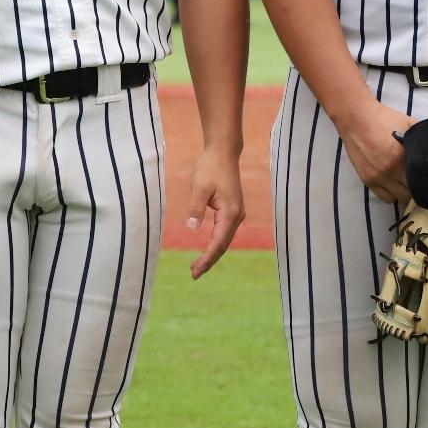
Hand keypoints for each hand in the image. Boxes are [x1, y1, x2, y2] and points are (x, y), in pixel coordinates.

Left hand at [184, 144, 245, 278]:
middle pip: (223, 245)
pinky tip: (206, 248)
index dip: (207, 258)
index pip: (217, 242)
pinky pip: (224, 232)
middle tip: (193, 274)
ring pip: (225, 240)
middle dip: (209, 260)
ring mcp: (236, 213)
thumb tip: (191, 228)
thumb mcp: (199, 187)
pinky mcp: (232, 210)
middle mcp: (236, 216)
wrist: (223, 152)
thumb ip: (195, 207)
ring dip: (212, 253)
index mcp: (230, 212)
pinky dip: (215, 243)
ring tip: (197, 266)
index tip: (195, 271)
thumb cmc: (211, 167)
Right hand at [339, 98, 414, 203]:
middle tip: (418, 179)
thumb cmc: (383, 119)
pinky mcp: (366, 180)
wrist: (356, 118)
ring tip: (404, 182)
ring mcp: (377, 177)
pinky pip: (384, 197)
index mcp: (401, 157)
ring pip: (398, 198)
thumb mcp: (408, 124)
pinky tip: (392, 183)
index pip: (420, 180)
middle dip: (416, 187)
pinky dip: (390, 193)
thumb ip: (421, 138)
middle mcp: (390, 171)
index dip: (426, 180)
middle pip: (410, 192)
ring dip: (403, 192)